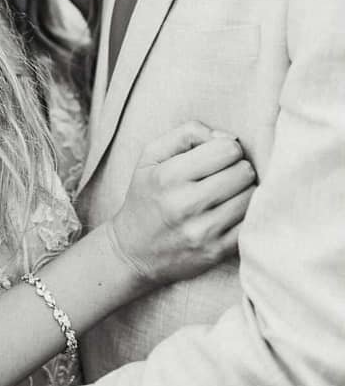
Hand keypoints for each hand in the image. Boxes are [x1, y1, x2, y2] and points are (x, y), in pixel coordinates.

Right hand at [109, 121, 255, 287]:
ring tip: (229, 194)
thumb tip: (229, 138)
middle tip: (226, 175)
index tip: (218, 157)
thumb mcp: (151, 155)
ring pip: (251, 198)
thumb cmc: (146, 196)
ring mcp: (203, 231)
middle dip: (239, 168)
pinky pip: (250, 225)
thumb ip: (187, 133)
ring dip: (245, 192)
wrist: (133, 251)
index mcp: (168, 176)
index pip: (227, 149)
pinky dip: (246, 215)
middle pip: (244, 172)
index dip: (227, 148)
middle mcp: (185, 204)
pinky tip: (231, 213)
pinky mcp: (216, 252)